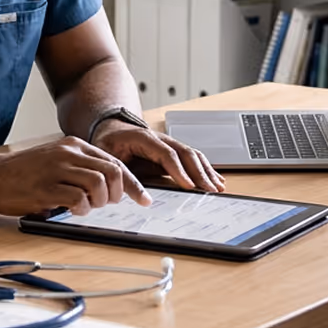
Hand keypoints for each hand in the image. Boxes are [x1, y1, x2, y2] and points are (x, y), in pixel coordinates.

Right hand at [0, 135, 149, 216]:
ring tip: (87, 207)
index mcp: (74, 145)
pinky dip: (82, 209)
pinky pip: (78, 199)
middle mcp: (69, 153)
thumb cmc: (23, 173)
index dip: (133, 183)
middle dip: (120, 193)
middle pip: (113, 172)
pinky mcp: (47, 188)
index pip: (115, 161)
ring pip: (99, 185)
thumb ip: (80, 168)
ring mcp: (58, 169)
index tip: (143, 198)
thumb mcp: (55, 160)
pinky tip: (73, 210)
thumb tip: (109, 188)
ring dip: (99, 202)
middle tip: (110, 204)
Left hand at [94, 122, 224, 192]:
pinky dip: (204, 168)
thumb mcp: (110, 161)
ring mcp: (168, 142)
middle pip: (185, 153)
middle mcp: (160, 138)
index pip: (167, 154)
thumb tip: (142, 199)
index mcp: (144, 138)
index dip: (179, 171)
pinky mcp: (172, 149)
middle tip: (210, 190)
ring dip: (206, 170)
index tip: (189, 186)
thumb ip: (125, 179)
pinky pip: (191, 157)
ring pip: (192, 154)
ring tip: (218, 186)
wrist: (111, 128)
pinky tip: (214, 178)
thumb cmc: (109, 144)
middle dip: (200, 173)